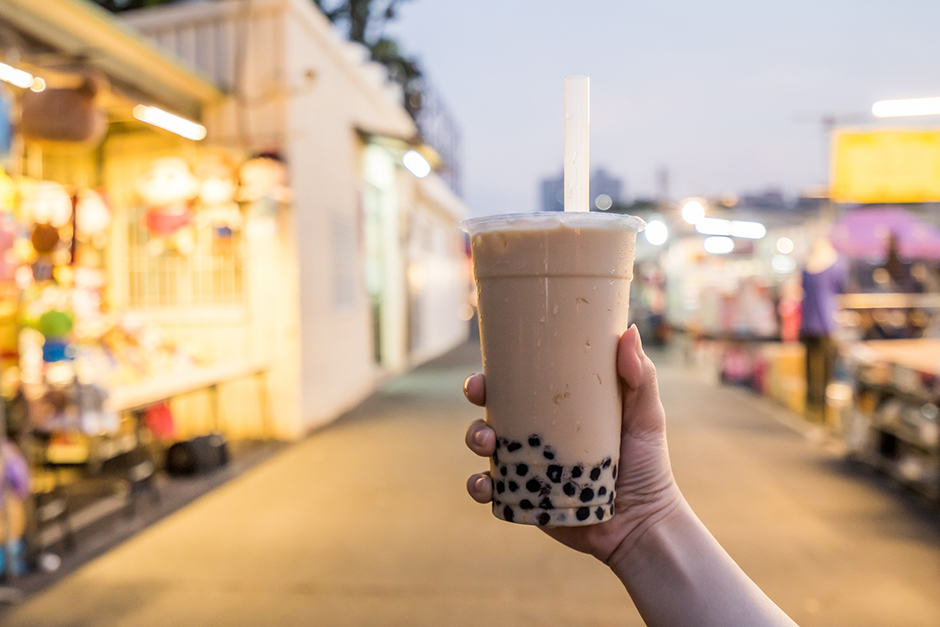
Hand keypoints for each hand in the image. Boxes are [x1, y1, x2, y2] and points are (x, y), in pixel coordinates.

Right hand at [464, 325, 682, 564]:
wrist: (644, 523)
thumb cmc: (647, 464)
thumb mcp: (645, 415)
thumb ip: (641, 377)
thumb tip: (629, 331)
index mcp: (557, 410)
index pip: (520, 383)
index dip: (497, 371)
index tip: (488, 368)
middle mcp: (537, 435)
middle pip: (493, 407)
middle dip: (477, 397)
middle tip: (479, 396)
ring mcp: (527, 466)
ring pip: (485, 446)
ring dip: (475, 438)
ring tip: (487, 443)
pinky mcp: (523, 498)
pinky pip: (490, 491)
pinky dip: (479, 486)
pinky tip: (485, 485)